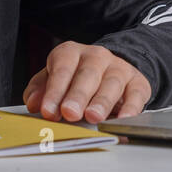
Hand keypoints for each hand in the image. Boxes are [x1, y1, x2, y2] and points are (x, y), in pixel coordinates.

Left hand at [22, 41, 151, 123]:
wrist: (112, 68)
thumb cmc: (77, 77)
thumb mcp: (55, 78)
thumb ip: (41, 89)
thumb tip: (34, 104)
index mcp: (71, 53)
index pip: (62, 69)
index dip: (54, 91)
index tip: (48, 111)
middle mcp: (96, 57)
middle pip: (87, 75)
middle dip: (78, 95)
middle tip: (69, 113)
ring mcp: (119, 68)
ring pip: (111, 83)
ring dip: (102, 101)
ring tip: (93, 117)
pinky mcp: (138, 82)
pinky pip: (135, 94)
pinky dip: (130, 108)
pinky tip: (122, 119)